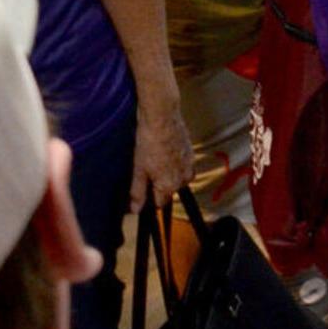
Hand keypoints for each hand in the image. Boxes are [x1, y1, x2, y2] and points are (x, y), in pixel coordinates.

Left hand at [129, 93, 191, 214]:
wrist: (162, 117)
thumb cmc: (148, 142)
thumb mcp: (138, 170)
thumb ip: (138, 192)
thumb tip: (135, 211)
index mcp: (169, 185)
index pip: (160, 204)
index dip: (149, 198)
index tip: (141, 188)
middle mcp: (183, 179)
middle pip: (170, 191)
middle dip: (159, 185)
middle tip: (146, 170)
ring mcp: (190, 166)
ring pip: (178, 179)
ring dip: (169, 174)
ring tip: (156, 160)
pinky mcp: (191, 154)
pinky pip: (184, 167)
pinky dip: (175, 163)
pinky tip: (164, 152)